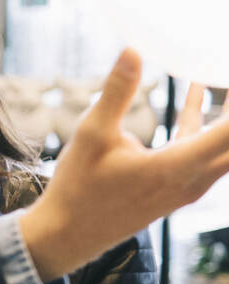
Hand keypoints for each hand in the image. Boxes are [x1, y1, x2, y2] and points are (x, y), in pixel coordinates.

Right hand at [22, 49, 228, 280]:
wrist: (70, 234)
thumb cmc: (78, 187)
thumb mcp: (92, 135)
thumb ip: (117, 93)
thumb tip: (133, 50)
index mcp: (178, 166)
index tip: (227, 68)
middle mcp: (194, 178)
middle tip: (224, 68)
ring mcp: (190, 185)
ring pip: (226, 146)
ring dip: (226, 112)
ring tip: (219, 74)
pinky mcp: (179, 185)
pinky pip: (208, 149)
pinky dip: (207, 120)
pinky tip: (195, 89)